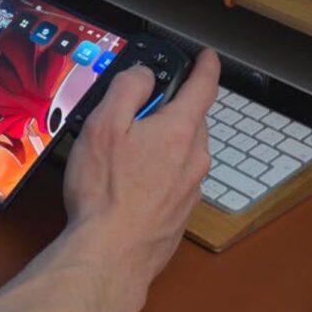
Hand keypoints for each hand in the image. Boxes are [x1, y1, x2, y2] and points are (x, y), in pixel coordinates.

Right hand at [58, 49, 220, 311]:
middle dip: (170, 111)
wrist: (112, 255)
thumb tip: (143, 74)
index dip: (206, 65)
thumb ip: (128, 89)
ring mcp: (191, 188)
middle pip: (191, 120)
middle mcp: (195, 158)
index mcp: (181, 130)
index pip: (204, 86)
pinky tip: (129, 186)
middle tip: (135, 115)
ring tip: (124, 156)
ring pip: (182, 152)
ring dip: (162, 145)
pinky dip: (159, 173)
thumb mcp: (104, 125)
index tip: (207, 56)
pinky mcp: (180, 213)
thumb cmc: (105, 192)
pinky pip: (175, 179)